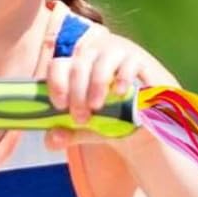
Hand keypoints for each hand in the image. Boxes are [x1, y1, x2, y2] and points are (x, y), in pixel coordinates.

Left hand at [37, 5, 176, 136]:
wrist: (145, 121)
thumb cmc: (111, 119)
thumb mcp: (88, 130)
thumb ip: (69, 134)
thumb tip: (52, 140)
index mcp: (76, 69)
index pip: (59, 65)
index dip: (56, 84)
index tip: (60, 106)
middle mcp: (94, 57)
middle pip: (78, 65)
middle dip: (76, 93)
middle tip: (80, 118)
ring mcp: (116, 56)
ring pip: (101, 60)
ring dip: (95, 84)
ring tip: (96, 107)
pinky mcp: (138, 61)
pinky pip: (129, 62)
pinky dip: (122, 77)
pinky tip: (120, 92)